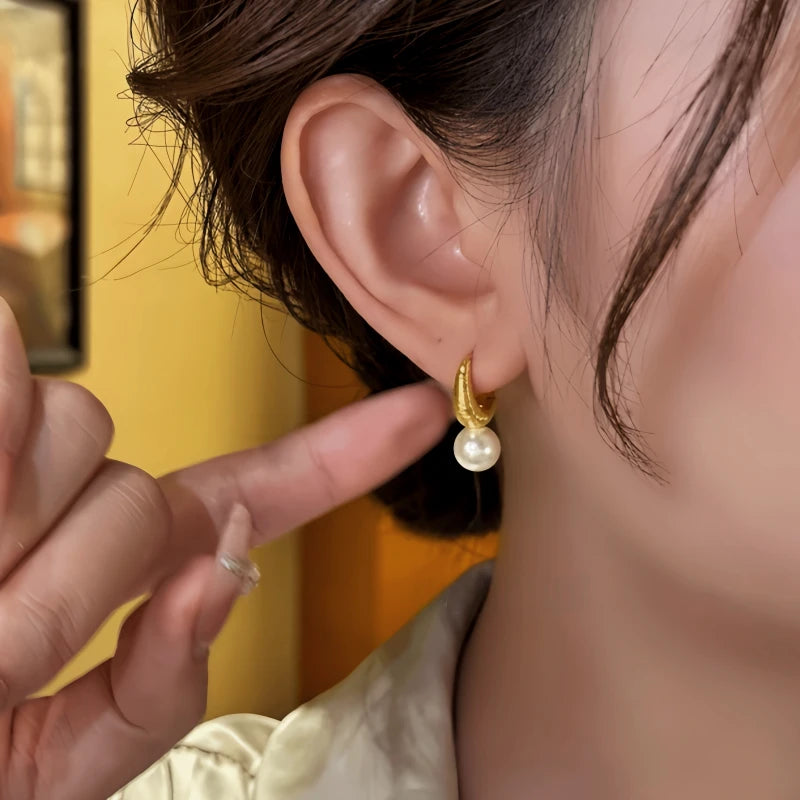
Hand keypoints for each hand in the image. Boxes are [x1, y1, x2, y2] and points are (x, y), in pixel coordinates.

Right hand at [0, 300, 450, 798]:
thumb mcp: (57, 765)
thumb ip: (153, 683)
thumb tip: (224, 564)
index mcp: (120, 566)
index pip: (255, 493)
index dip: (343, 454)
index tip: (425, 412)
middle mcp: (77, 501)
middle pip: (142, 482)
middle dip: (71, 569)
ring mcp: (16, 461)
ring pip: (81, 432)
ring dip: (13, 530)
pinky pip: (9, 376)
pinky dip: (0, 423)